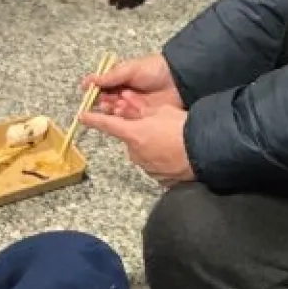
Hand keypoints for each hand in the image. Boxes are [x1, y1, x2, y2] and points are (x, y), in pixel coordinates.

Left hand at [79, 106, 194, 185]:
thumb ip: (143, 111)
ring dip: (151, 146)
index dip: (93, 119)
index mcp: (133, 134)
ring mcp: (146, 167)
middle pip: (131, 139)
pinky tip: (174, 155)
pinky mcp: (158, 178)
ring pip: (142, 152)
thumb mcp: (162, 111)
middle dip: (139, 132)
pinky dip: (161, 159)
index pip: (107, 124)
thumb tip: (135, 110)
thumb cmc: (184, 128)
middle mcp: (135, 152)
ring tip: (171, 141)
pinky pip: (154, 166)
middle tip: (158, 127)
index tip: (82, 116)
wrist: (206, 151)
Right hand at [87, 53, 184, 117]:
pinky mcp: (143, 116)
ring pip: (117, 112)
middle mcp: (124, 93)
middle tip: (105, 102)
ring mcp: (133, 106)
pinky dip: (125, 118)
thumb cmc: (154, 69)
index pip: (101, 87)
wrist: (179, 79)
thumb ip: (110, 77)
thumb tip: (89, 81)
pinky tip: (125, 113)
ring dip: (113, 110)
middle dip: (104, 102)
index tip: (88, 94)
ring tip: (117, 106)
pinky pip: (130, 120)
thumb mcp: (130, 69)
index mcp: (120, 80)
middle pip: (107, 101)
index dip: (94, 91)